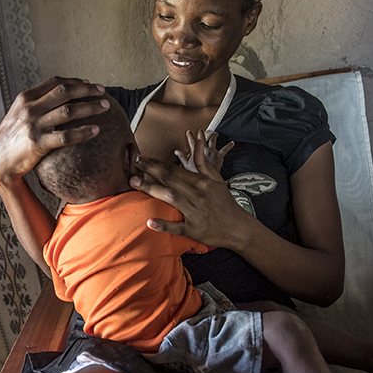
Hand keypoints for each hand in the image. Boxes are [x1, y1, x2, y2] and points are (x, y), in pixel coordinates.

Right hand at [0, 77, 108, 186]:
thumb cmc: (12, 137)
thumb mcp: (19, 114)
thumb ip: (36, 103)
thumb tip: (59, 94)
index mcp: (26, 98)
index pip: (55, 83)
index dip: (75, 81)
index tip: (89, 83)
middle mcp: (30, 108)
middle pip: (65, 92)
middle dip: (87, 90)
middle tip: (102, 92)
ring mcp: (34, 126)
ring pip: (69, 111)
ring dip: (90, 107)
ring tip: (105, 106)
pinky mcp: (38, 144)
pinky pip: (66, 136)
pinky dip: (83, 132)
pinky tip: (96, 130)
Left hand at [129, 155, 252, 248]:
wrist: (239, 228)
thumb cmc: (225, 203)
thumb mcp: (216, 180)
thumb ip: (203, 162)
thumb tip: (199, 142)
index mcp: (202, 182)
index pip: (176, 170)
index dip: (157, 163)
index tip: (141, 157)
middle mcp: (198, 195)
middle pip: (171, 180)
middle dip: (151, 171)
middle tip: (133, 164)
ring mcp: (196, 213)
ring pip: (172, 199)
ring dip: (152, 190)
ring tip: (134, 183)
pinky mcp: (194, 230)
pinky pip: (178, 227)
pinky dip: (164, 225)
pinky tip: (149, 222)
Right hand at [175, 130, 233, 174]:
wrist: (207, 177)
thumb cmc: (196, 173)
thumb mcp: (186, 165)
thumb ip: (181, 157)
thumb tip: (176, 151)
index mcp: (196, 151)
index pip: (192, 142)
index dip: (190, 136)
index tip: (188, 131)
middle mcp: (204, 150)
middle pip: (202, 139)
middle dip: (201, 134)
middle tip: (200, 130)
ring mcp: (212, 152)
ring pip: (213, 141)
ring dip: (214, 136)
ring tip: (215, 133)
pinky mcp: (219, 156)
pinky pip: (225, 150)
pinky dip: (229, 146)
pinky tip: (232, 143)